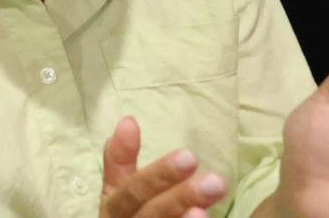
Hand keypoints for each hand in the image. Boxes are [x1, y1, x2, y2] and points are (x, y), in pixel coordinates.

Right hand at [98, 117, 228, 217]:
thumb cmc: (129, 217)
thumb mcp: (119, 193)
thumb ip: (120, 160)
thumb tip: (128, 120)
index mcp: (113, 211)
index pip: (129, 192)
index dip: (157, 176)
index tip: (189, 155)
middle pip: (148, 215)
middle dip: (180, 197)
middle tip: (215, 180)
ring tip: (213, 202)